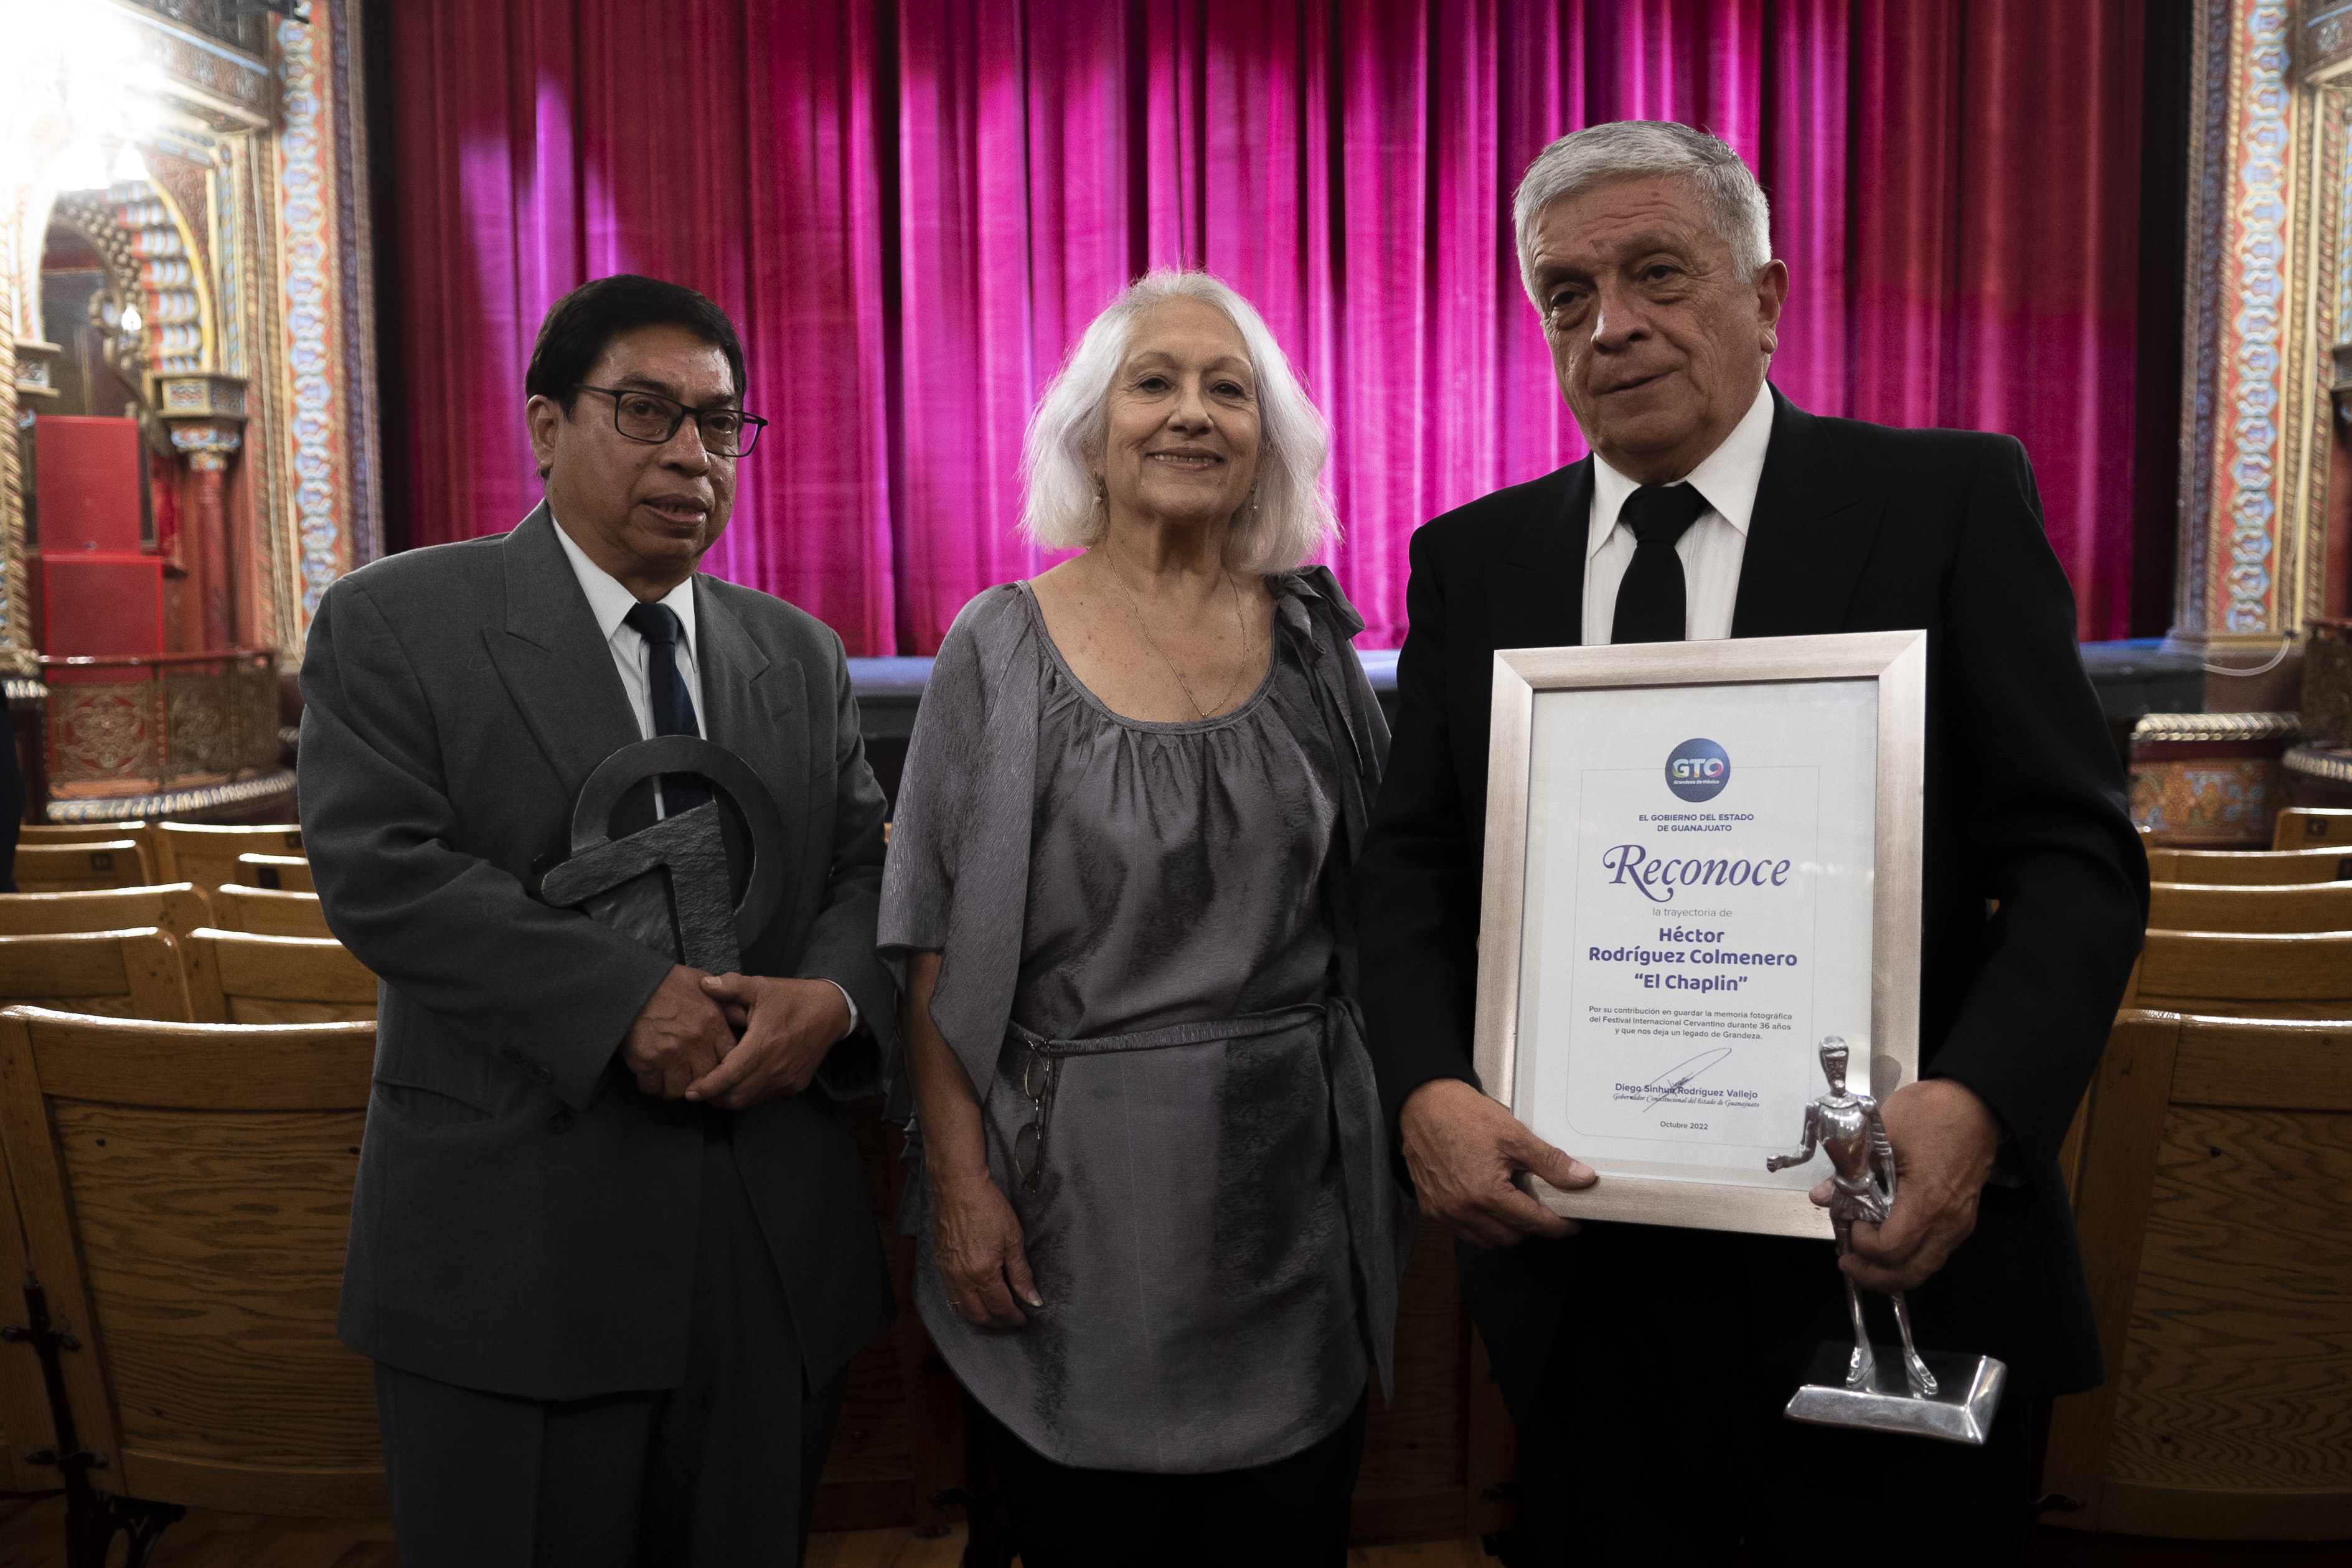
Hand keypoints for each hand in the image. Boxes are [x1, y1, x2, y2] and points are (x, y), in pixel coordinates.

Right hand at [621, 966, 734, 1098]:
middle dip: (699, 1082)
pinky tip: (650, 1075)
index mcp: (713, 1023)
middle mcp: (695, 1041)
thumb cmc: (668, 982)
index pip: (730, 1058)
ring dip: (673, 1087)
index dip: (723, 1067)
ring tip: (668, 1079)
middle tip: (689, 1077)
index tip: (714, 1068)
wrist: (632, 982)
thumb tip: (741, 1013)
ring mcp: (671, 1053)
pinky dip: (650, 1085)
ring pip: (679, 1090)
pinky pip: (652, 1087)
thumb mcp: (704, 984)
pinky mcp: (646, 1060)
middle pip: (707, 1080)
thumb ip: (724, 1002)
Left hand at [681, 975, 849, 1109]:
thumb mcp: (761, 986)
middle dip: (714, 1097)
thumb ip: (731, 986)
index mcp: (763, 1043)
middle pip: (736, 1095)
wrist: (831, 1011)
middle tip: (698, 1091)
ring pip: (751, 1100)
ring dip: (731, 1098)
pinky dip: (749, 1094)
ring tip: (715, 1090)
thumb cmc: (793, 998)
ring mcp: (787, 1078)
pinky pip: (766, 1096)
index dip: (707, 1087)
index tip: (690, 1092)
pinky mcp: (795, 1084)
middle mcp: (776, 1067)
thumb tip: (704, 985)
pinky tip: (742, 1082)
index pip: (729, 1075)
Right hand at [930, 1167, 1041, 1329]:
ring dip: (979, 1318)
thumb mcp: (1013, 1239)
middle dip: (997, 1323)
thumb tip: (1033, 1299)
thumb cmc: (988, 1208)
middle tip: (1012, 1322)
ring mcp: (947, 1273)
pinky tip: (975, 1301)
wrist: (958, 1187)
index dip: (1013, 1317)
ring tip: (995, 1317)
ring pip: (962, 1309)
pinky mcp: (940, 1264)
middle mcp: (961, 1278)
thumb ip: (1021, 1273)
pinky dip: (964, 1306)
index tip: (1024, 1320)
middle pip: (979, 1315)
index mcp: (982, 1274)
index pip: (1000, 1308)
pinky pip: (951, 1296)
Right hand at [1399, 1078, 1595, 1248]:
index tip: (1568, 1225)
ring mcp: (1444, 1210)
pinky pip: (1463, 1232)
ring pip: (1486, 1241)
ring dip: (1507, 1232)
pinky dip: (1481, 1227)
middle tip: (1543, 1210)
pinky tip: (1489, 1208)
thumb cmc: (1461, 1114)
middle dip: (1532, 1228)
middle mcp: (1462, 1208)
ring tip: (1516, 1209)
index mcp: (1485, 1192)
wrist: (1423, 1103)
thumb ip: (1549, 1162)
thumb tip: (1580, 1177)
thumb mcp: (1513, 1135)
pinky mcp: (1431, 1207)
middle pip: (1511, 1237)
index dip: (1557, 1226)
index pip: (1532, 1222)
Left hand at [1816, 1078, 2000, 1292]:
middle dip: (1874, 1276)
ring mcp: (1959, 1223)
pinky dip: (1909, 1256)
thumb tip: (1823, 1196)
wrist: (1975, 1102)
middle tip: (1848, 1263)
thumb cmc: (1933, 1112)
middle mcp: (1948, 1221)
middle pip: (1911, 1272)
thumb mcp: (1882, 1133)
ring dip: (1892, 1270)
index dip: (1863, 1246)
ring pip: (1925, 1267)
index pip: (1891, 1249)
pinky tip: (1888, 1241)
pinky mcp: (1963, 1218)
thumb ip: (1852, 1169)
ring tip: (1863, 1256)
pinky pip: (1935, 1251)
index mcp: (1928, 1200)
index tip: (1849, 1226)